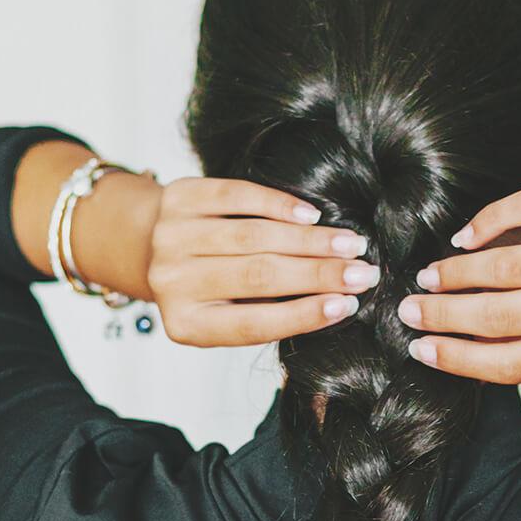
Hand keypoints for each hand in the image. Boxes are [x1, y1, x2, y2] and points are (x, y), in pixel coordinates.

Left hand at [145, 177, 380, 346]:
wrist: (155, 245)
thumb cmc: (213, 289)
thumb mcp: (233, 314)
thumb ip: (272, 311)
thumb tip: (339, 301)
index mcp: (187, 324)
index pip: (253, 324)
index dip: (303, 314)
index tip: (348, 305)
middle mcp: (171, 282)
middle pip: (258, 277)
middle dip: (320, 274)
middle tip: (365, 273)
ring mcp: (170, 238)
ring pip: (253, 236)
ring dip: (311, 240)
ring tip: (351, 243)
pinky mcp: (178, 198)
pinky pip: (237, 196)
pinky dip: (279, 204)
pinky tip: (313, 215)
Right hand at [397, 178, 520, 382]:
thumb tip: (455, 344)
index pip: (511, 363)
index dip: (457, 359)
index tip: (420, 349)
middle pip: (501, 316)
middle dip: (444, 314)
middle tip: (409, 309)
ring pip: (506, 267)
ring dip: (457, 273)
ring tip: (429, 275)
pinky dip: (485, 223)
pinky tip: (465, 238)